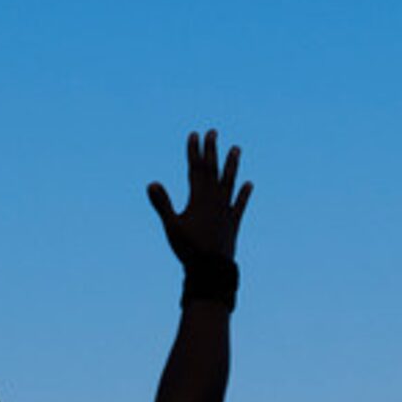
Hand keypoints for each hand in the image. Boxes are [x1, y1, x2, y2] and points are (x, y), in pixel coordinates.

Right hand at [148, 129, 250, 261]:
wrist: (211, 269)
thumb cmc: (189, 248)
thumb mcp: (171, 225)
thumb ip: (163, 204)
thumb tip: (151, 183)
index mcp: (199, 198)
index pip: (196, 168)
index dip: (194, 151)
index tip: (194, 134)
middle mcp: (215, 199)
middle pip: (213, 170)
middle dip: (212, 150)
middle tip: (213, 132)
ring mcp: (226, 210)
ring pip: (230, 182)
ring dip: (232, 164)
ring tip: (237, 148)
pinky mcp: (233, 222)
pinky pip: (240, 204)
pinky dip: (244, 193)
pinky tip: (249, 183)